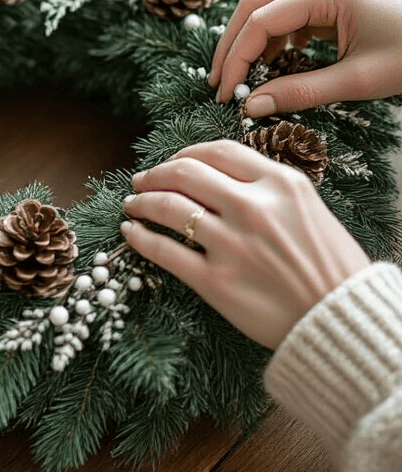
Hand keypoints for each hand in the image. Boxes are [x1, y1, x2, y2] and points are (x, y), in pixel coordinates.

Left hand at [121, 140, 369, 349]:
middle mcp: (253, 207)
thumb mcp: (310, 210)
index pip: (218, 151)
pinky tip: (130, 233)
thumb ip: (271, 190)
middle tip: (142, 180)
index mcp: (280, 184)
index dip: (186, 153)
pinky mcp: (215, 281)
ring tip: (133, 204)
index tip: (173, 161)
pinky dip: (140, 238)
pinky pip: (164, 252)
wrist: (340, 320)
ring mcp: (231, 244)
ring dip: (142, 202)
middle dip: (157, 173)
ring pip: (168, 207)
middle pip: (185, 173)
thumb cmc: (332, 268)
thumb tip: (229, 180)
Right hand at [209, 0, 401, 118]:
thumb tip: (253, 106)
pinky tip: (275, 58)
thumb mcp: (358, 81)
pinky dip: (274, 27)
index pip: (261, 20)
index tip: (225, 92)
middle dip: (233, 42)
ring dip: (250, 31)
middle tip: (221, 82)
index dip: (236, 58)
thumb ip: (301, 92)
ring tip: (241, 71)